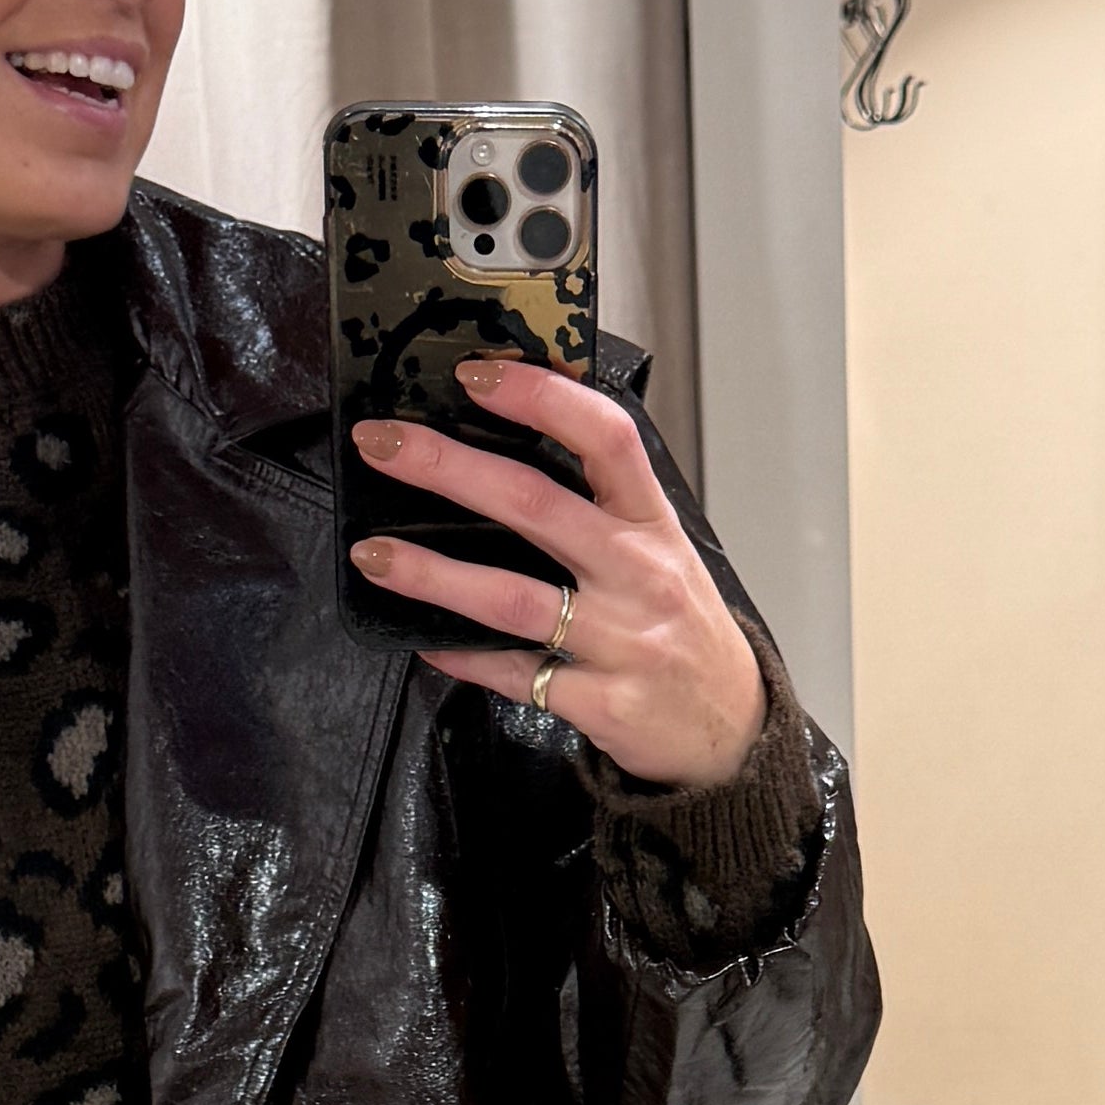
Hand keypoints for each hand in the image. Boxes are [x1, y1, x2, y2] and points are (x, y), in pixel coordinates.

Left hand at [351, 359, 770, 793]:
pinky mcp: (601, 703)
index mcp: (652, 525)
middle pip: (535, 505)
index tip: (477, 373)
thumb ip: (602, 507)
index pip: (605, 438)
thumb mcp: (664, 554)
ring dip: (432, 572)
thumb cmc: (683, 631)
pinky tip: (424, 640)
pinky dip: (462, 656)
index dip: (541, 397)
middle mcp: (638, 575)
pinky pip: (514, 674)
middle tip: (384, 444)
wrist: (731, 730)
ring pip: (512, 597)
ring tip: (373, 555)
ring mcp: (621, 641)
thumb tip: (511, 447)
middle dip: (448, 467)